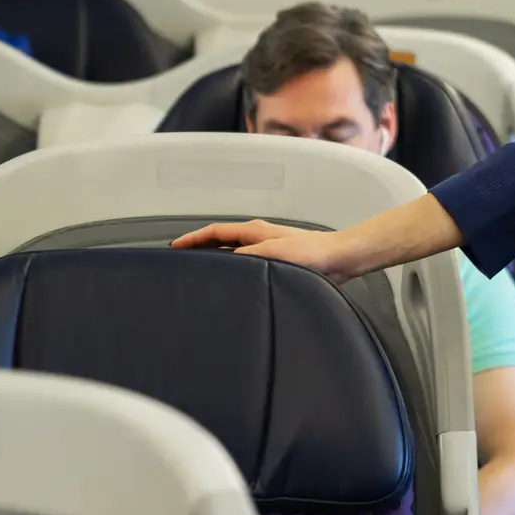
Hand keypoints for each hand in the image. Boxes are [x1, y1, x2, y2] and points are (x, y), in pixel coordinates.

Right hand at [170, 219, 359, 283]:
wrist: (339, 259)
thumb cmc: (312, 253)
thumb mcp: (271, 254)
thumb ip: (245, 257)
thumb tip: (223, 263)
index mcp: (254, 231)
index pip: (214, 232)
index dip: (193, 239)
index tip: (176, 247)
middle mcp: (258, 238)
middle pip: (221, 241)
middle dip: (200, 249)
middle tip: (183, 260)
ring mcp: (267, 250)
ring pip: (233, 254)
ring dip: (217, 260)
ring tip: (202, 272)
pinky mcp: (278, 263)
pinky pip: (246, 265)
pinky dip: (234, 271)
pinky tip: (234, 284)